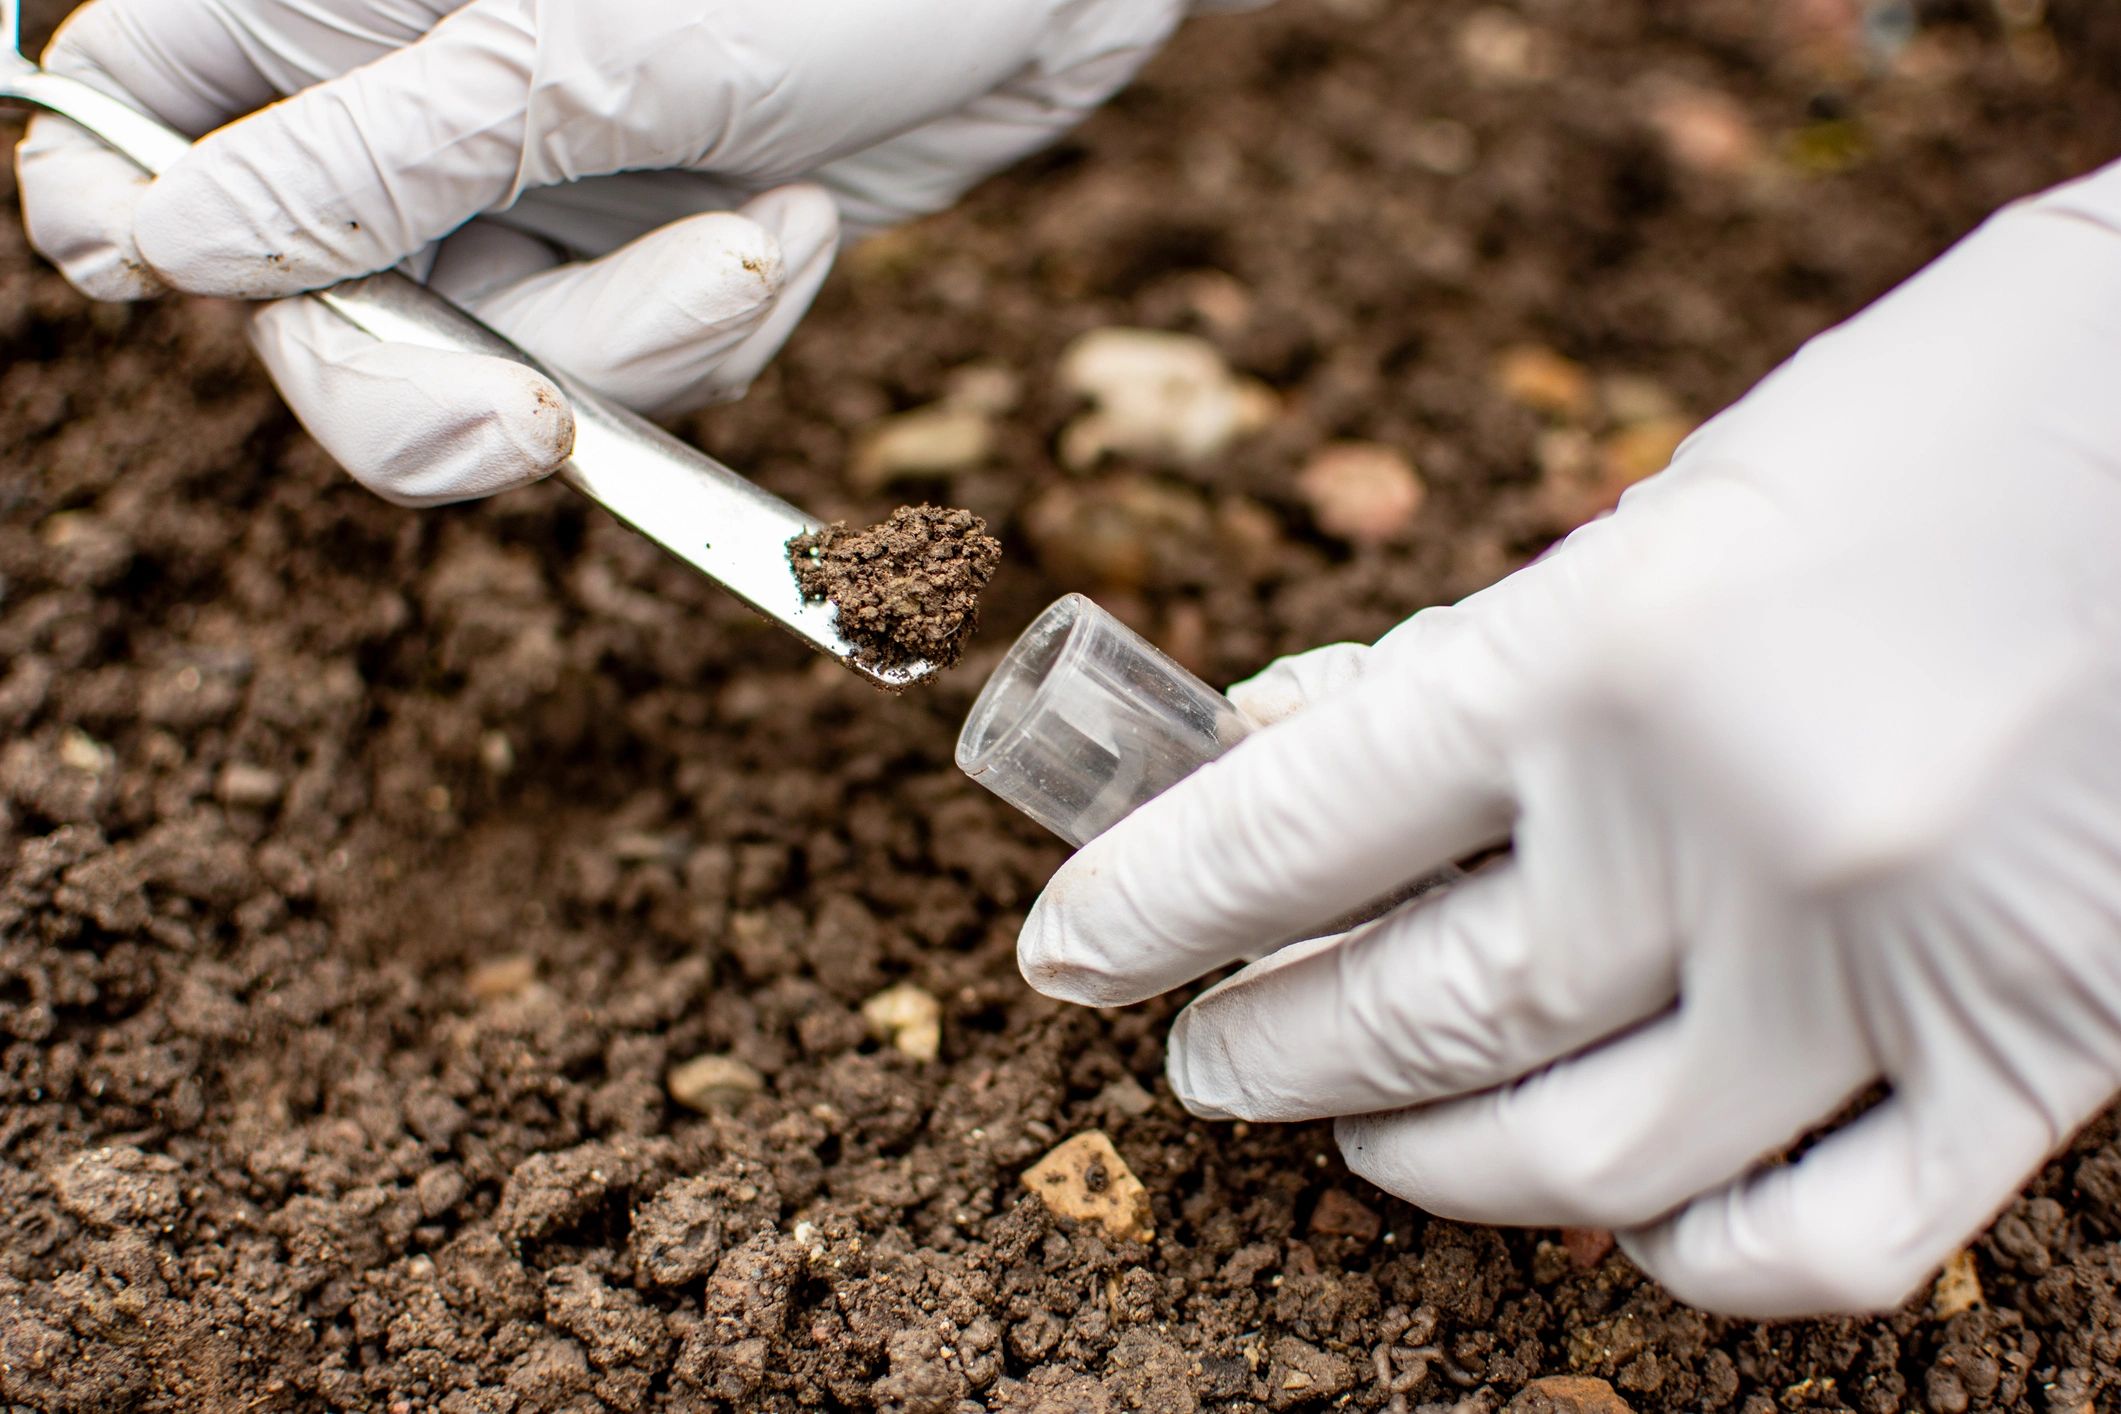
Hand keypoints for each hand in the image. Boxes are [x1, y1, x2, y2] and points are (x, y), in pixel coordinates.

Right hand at [16, 0, 1218, 503]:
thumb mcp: (567, 54)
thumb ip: (361, 162)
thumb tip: (161, 250)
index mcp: (325, 1)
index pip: (133, 122)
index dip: (138, 224)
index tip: (188, 292)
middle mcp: (408, 104)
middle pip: (308, 312)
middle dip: (428, 393)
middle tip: (522, 429)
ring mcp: (528, 187)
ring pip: (490, 368)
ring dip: (638, 346)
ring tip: (760, 232)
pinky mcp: (639, 250)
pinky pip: (622, 369)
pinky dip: (715, 331)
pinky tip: (793, 224)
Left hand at [1018, 162, 2120, 1316]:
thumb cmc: (1969, 413)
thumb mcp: (1686, 505)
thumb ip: (1499, 662)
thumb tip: (1310, 756)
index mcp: (1612, 653)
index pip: (1296, 829)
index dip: (1154, 903)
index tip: (1073, 949)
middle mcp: (1728, 833)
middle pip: (1414, 1016)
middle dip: (1265, 1046)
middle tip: (1204, 1055)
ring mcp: (1883, 966)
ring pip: (1581, 1155)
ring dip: (1423, 1158)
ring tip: (1358, 1133)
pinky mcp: (2039, 1053)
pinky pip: (1814, 1244)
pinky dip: (1678, 1249)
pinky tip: (1612, 1202)